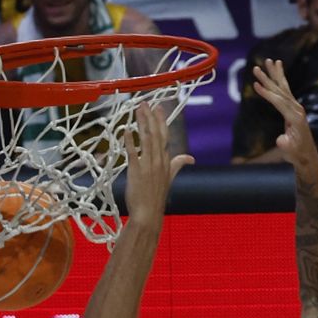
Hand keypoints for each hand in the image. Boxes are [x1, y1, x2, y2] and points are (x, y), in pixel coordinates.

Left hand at [121, 101, 194, 225]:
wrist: (148, 214)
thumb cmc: (156, 197)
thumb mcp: (169, 178)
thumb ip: (178, 165)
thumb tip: (191, 158)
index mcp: (166, 161)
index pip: (165, 136)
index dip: (161, 121)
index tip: (158, 107)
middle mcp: (158, 161)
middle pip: (156, 134)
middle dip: (151, 117)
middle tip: (145, 102)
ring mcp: (148, 166)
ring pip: (146, 139)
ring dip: (141, 123)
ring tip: (137, 109)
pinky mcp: (136, 171)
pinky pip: (133, 152)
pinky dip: (130, 140)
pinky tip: (126, 129)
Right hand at [250, 60, 317, 183]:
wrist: (307, 156)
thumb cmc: (297, 155)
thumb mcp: (291, 153)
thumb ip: (286, 146)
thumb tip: (281, 140)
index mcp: (296, 118)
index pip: (279, 102)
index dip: (267, 94)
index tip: (256, 85)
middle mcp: (297, 110)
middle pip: (281, 91)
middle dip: (268, 79)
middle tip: (257, 67)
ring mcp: (296, 108)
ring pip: (283, 88)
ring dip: (275, 74)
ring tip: (269, 61)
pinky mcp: (293, 108)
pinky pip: (285, 90)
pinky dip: (280, 79)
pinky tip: (278, 68)